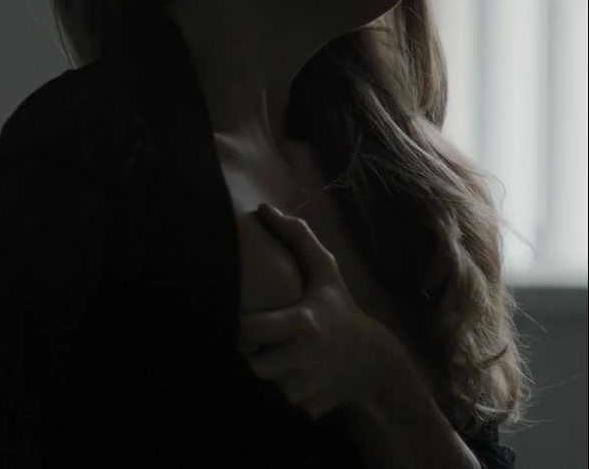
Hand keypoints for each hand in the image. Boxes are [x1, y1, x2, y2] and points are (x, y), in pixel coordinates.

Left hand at [238, 204, 400, 420]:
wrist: (376, 363)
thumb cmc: (341, 311)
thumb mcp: (325, 274)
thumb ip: (297, 239)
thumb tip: (263, 208)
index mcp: (300, 324)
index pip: (247, 329)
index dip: (239, 327)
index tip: (243, 321)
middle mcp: (302, 359)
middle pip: (251, 364)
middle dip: (251, 356)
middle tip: (260, 344)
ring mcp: (306, 387)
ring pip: (263, 385)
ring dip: (267, 374)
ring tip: (281, 358)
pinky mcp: (307, 408)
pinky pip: (278, 402)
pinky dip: (282, 393)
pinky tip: (298, 377)